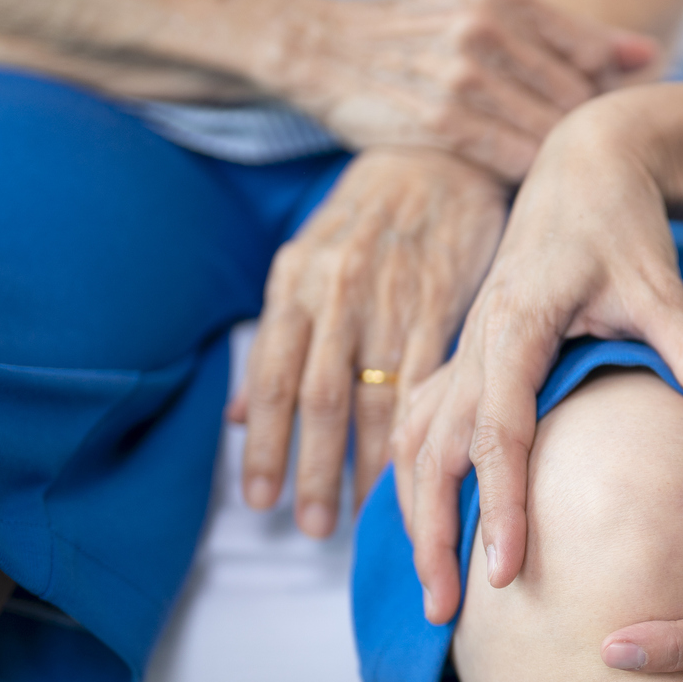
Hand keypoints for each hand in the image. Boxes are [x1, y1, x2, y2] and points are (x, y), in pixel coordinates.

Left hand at [231, 147, 508, 536]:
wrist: (438, 153)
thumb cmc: (367, 216)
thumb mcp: (306, 261)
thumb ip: (278, 341)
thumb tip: (237, 417)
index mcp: (296, 282)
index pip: (273, 378)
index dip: (268, 444)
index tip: (263, 502)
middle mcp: (338, 290)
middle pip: (321, 396)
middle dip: (314, 467)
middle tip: (313, 528)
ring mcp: (393, 295)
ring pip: (376, 393)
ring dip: (368, 461)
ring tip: (363, 515)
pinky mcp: (445, 298)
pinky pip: (428, 375)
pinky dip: (421, 425)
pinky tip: (420, 463)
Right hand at [263, 0, 661, 182]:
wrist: (321, 47)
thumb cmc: (416, 35)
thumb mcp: (489, 8)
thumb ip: (573, 32)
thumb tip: (652, 55)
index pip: (594, 55)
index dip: (604, 93)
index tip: (596, 114)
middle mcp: (487, 26)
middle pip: (577, 97)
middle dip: (585, 131)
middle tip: (584, 156)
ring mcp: (463, 74)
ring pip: (550, 130)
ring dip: (559, 158)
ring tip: (560, 173)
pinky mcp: (441, 120)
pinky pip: (513, 156)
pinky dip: (527, 171)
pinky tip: (525, 178)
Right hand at [389, 102, 682, 622]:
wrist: (583, 162)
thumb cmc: (621, 222)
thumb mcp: (665, 287)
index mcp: (515, 325)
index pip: (498, 430)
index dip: (499, 504)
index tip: (505, 572)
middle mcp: (473, 340)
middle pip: (433, 450)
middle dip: (434, 533)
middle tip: (448, 613)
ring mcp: (460, 348)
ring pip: (413, 442)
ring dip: (416, 517)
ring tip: (437, 594)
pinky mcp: (463, 355)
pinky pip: (420, 426)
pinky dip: (416, 482)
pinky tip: (428, 532)